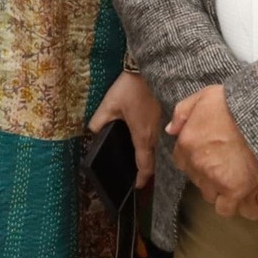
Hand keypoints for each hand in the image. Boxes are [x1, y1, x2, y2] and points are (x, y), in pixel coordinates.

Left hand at [89, 69, 161, 189]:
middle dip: (146, 170)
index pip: (144, 165)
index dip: (141, 179)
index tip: (137, 187)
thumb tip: (92, 132)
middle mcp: (155, 135)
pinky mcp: (165, 117)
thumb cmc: (132, 88)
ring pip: (158, 149)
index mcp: (142, 136)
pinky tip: (146, 140)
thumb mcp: (109, 104)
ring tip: (141, 160)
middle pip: (153, 160)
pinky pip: (161, 138)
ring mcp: (162, 126)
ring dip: (151, 157)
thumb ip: (99, 120)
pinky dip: (155, 144)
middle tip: (137, 176)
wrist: (152, 70)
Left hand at [167, 85, 257, 215]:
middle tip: (224, 164)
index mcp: (187, 142)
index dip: (194, 158)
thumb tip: (170, 130)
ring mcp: (214, 179)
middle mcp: (197, 164)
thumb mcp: (205, 96)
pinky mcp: (234, 191)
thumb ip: (183, 112)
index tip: (208, 154)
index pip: (181, 160)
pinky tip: (238, 195)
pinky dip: (230, 204)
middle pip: (196, 178)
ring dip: (218, 189)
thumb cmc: (235, 103)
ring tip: (233, 179)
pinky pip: (225, 209)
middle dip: (207, 174)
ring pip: (209, 194)